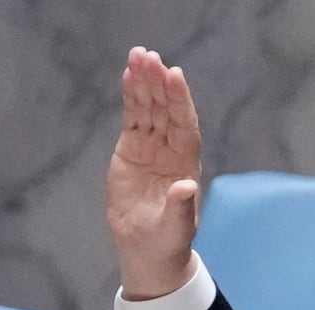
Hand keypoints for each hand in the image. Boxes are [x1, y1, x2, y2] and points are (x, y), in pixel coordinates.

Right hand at [107, 46, 201, 298]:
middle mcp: (171, 149)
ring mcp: (152, 146)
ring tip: (138, 55)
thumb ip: (180, 207)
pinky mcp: (132, 148)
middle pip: (166, 109)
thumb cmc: (167, 241)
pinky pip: (133, 117)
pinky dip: (131, 96)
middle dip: (159, 82)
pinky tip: (128, 75)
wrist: (147, 249)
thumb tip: (186, 186)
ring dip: (144, 82)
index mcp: (186, 163)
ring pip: (149, 108)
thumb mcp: (175, 228)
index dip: (180, 101)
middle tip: (149, 56)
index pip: (185, 125)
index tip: (174, 76)